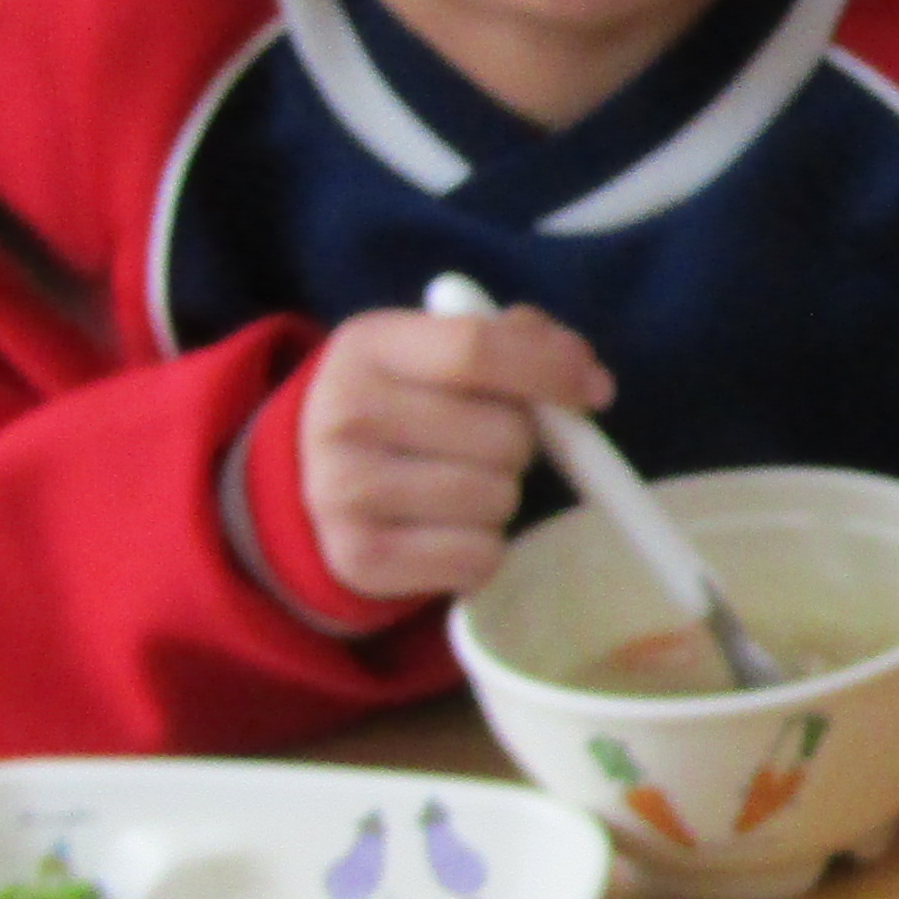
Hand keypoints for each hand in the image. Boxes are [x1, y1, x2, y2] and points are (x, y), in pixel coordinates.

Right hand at [297, 298, 609, 608]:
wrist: (302, 482)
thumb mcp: (431, 353)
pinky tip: (443, 532)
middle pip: (503, 434)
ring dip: (500, 498)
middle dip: (519, 443)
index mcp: (368, 345)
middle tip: (484, 446)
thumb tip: (586, 376)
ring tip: (455, 487)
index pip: (477, 348)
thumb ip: (512, 340)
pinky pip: (478, 558)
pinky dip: (481, 550)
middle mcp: (345, 413)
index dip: (551, 368)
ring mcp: (342, 489)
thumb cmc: (400, 408)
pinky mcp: (359, 558)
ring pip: (496, 500)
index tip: (596, 391)